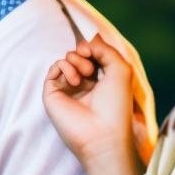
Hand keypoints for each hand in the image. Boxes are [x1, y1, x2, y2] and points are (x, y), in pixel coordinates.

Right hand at [44, 34, 142, 174]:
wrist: (103, 133)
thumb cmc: (116, 104)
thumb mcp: (120, 69)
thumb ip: (104, 48)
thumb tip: (86, 42)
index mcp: (101, 79)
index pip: (93, 53)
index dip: (93, 47)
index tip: (96, 52)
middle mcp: (84, 84)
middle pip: (79, 53)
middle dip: (85, 53)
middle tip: (92, 69)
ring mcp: (68, 89)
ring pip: (66, 59)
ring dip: (76, 60)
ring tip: (86, 75)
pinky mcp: (53, 94)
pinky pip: (54, 68)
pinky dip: (64, 66)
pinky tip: (75, 81)